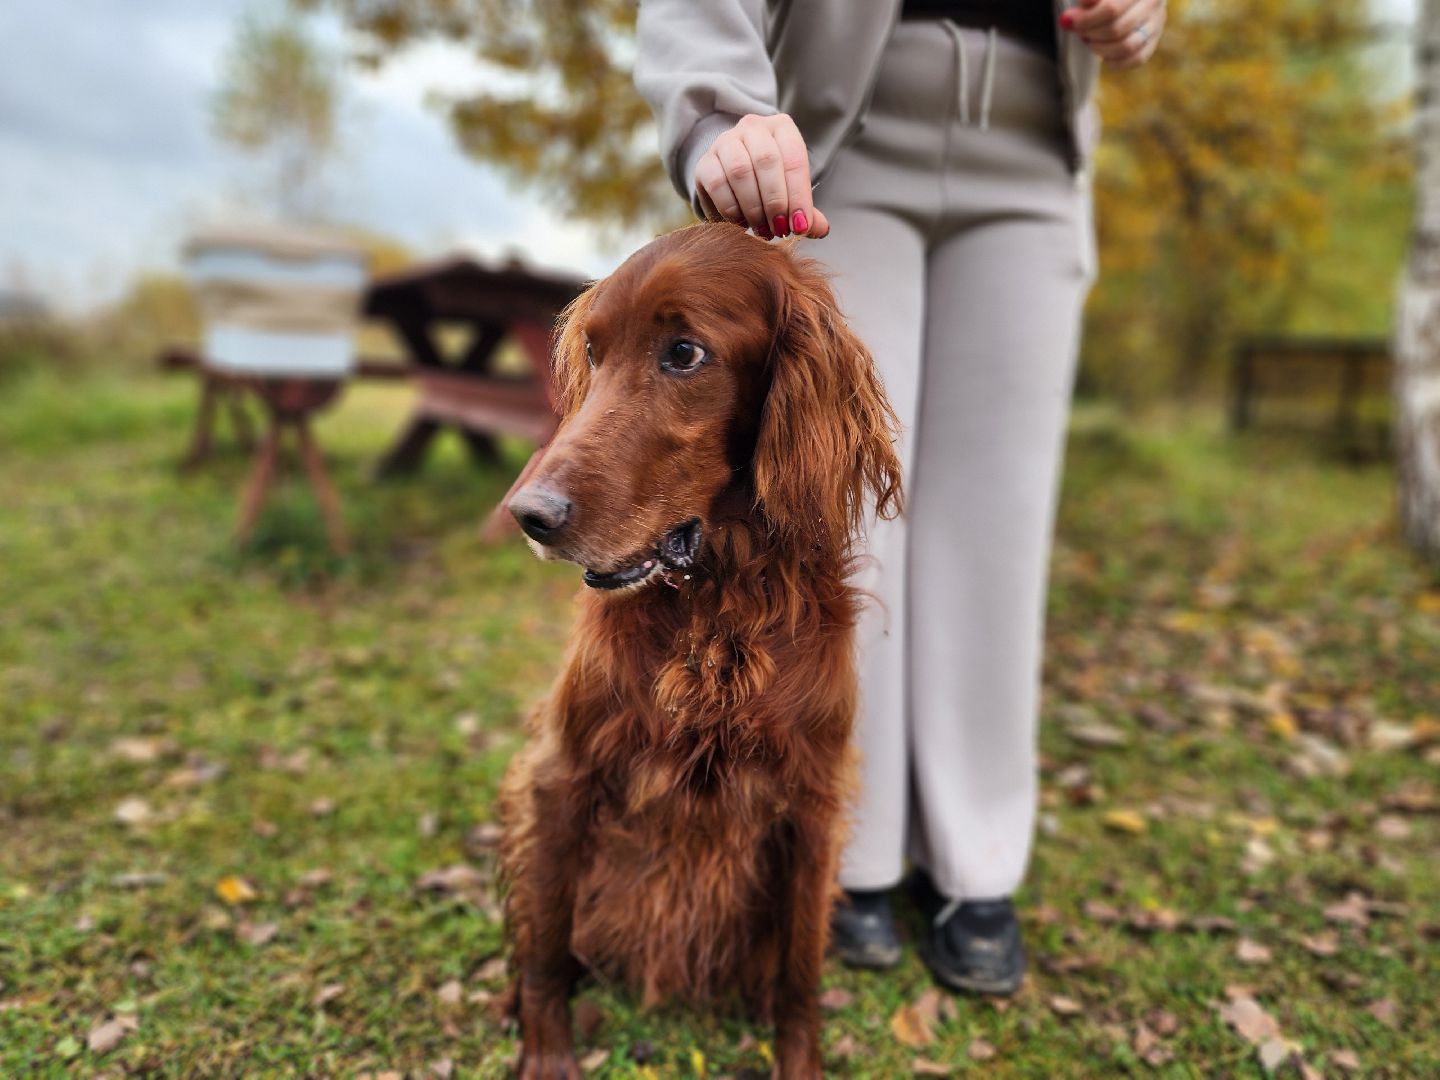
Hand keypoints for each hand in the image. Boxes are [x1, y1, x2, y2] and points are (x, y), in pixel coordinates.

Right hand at [693, 113, 830, 239]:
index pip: (794, 158)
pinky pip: (718, 184)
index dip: (799, 196)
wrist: (730, 177)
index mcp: (782, 128)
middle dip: (775, 201)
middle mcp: (752, 127)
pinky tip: (740, 223)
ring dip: (754, 207)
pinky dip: (731, 210)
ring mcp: (725, 141)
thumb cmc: (768, 184)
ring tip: (761, 229)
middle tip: (780, 230)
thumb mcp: (790, 191)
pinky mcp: (704, 162)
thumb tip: (820, 230)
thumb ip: (804, 209)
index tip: (800, 227)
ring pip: (740, 171)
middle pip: (766, 160)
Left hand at [1060, 0, 1165, 68]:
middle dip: (1090, 33)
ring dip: (1100, 48)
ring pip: (1127, 46)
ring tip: (1089, 39)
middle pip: (1117, 29)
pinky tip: (1102, 54)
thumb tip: (1070, 19)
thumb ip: (1088, 0)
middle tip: (1078, 30)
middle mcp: (1153, 1)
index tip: (1067, 20)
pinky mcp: (1153, 39)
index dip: (1086, 19)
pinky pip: (1137, 59)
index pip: (1111, 9)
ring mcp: (1156, 22)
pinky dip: (1115, 60)